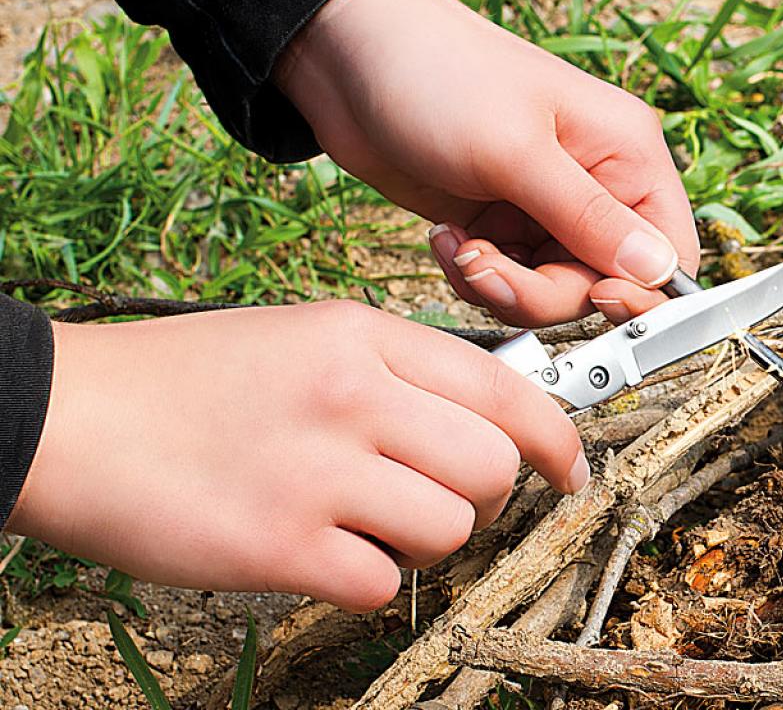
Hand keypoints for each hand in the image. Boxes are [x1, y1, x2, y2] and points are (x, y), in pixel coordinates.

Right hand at [7, 303, 584, 611]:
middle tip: (451, 501)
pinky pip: (381, 582)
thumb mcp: (305, 338)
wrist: (74, 416)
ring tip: (372, 521)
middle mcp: (352, 396)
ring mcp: (318, 472)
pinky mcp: (280, 546)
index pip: (503, 386)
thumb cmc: (191, 379)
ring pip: (449, 528)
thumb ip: (397, 372)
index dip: (555, 435)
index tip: (570, 468)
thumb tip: (482, 420)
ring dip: (427, 538)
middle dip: (488, 496)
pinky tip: (322, 549)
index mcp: (362, 336)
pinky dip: (366, 577)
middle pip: (492, 465)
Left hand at [275, 0, 699, 327]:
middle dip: (540, 292)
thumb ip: (589, 217)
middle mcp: (593, 186)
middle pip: (600, 283)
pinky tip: (446, 240)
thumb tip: (658, 271)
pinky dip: (475, 274)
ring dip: (499, 284)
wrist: (351, 59)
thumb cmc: (440, 74)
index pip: (668, 251)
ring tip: (459, 247)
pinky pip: (508, 280)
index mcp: (624, 156)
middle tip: (487, 265)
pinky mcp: (500, 223)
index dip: (639, 293)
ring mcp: (544, 208)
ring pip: (550, 291)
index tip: (591, 298)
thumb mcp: (516, 151)